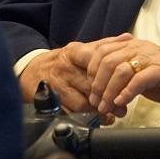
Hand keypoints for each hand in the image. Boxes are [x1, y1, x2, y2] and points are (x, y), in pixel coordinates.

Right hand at [18, 34, 132, 111]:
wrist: (31, 72)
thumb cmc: (62, 61)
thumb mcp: (81, 49)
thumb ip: (105, 45)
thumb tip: (128, 38)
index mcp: (74, 53)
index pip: (96, 61)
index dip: (111, 75)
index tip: (125, 83)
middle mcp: (65, 68)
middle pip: (91, 85)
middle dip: (109, 98)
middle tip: (123, 107)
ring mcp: (57, 86)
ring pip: (82, 103)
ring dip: (99, 112)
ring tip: (112, 115)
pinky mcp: (50, 102)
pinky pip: (71, 114)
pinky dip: (86, 119)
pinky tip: (98, 120)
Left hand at [85, 37, 159, 118]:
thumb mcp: (138, 72)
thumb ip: (120, 74)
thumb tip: (97, 88)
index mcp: (132, 45)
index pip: (102, 51)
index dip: (91, 71)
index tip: (90, 89)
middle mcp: (140, 48)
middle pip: (108, 61)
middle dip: (98, 84)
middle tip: (96, 101)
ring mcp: (152, 57)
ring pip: (121, 70)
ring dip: (110, 91)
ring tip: (107, 106)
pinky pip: (140, 79)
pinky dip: (127, 92)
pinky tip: (122, 102)